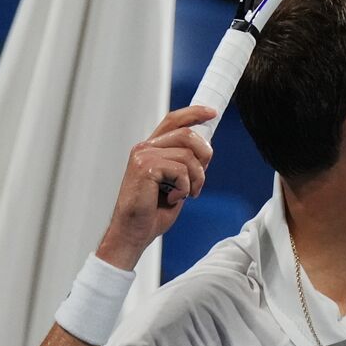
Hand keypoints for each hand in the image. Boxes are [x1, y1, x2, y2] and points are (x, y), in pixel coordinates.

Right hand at [97, 105, 216, 268]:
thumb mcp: (174, 182)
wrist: (133, 232)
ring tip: (187, 194)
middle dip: (204, 155)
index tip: (212, 113)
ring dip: (196, 178)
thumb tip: (205, 150)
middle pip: (187, 134)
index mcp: (151, 149)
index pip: (173, 120)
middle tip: (200, 179)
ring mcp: (143, 156)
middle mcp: (145, 148)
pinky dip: (185, 188)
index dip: (194, 113)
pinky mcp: (146, 168)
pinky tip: (174, 198)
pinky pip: (181, 171)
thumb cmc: (152, 211)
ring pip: (188, 155)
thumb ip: (184, 163)